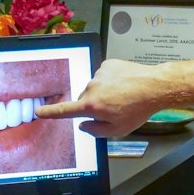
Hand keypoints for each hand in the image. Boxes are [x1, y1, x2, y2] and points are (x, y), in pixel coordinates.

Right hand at [36, 58, 164, 137]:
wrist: (154, 86)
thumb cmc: (138, 109)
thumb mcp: (117, 130)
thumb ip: (96, 130)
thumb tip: (84, 125)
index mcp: (91, 105)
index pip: (65, 110)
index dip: (50, 113)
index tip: (39, 112)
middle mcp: (91, 87)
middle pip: (84, 99)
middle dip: (94, 105)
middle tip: (114, 109)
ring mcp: (99, 74)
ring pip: (95, 87)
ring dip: (105, 92)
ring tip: (123, 96)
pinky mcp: (108, 64)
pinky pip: (104, 76)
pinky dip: (111, 81)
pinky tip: (124, 85)